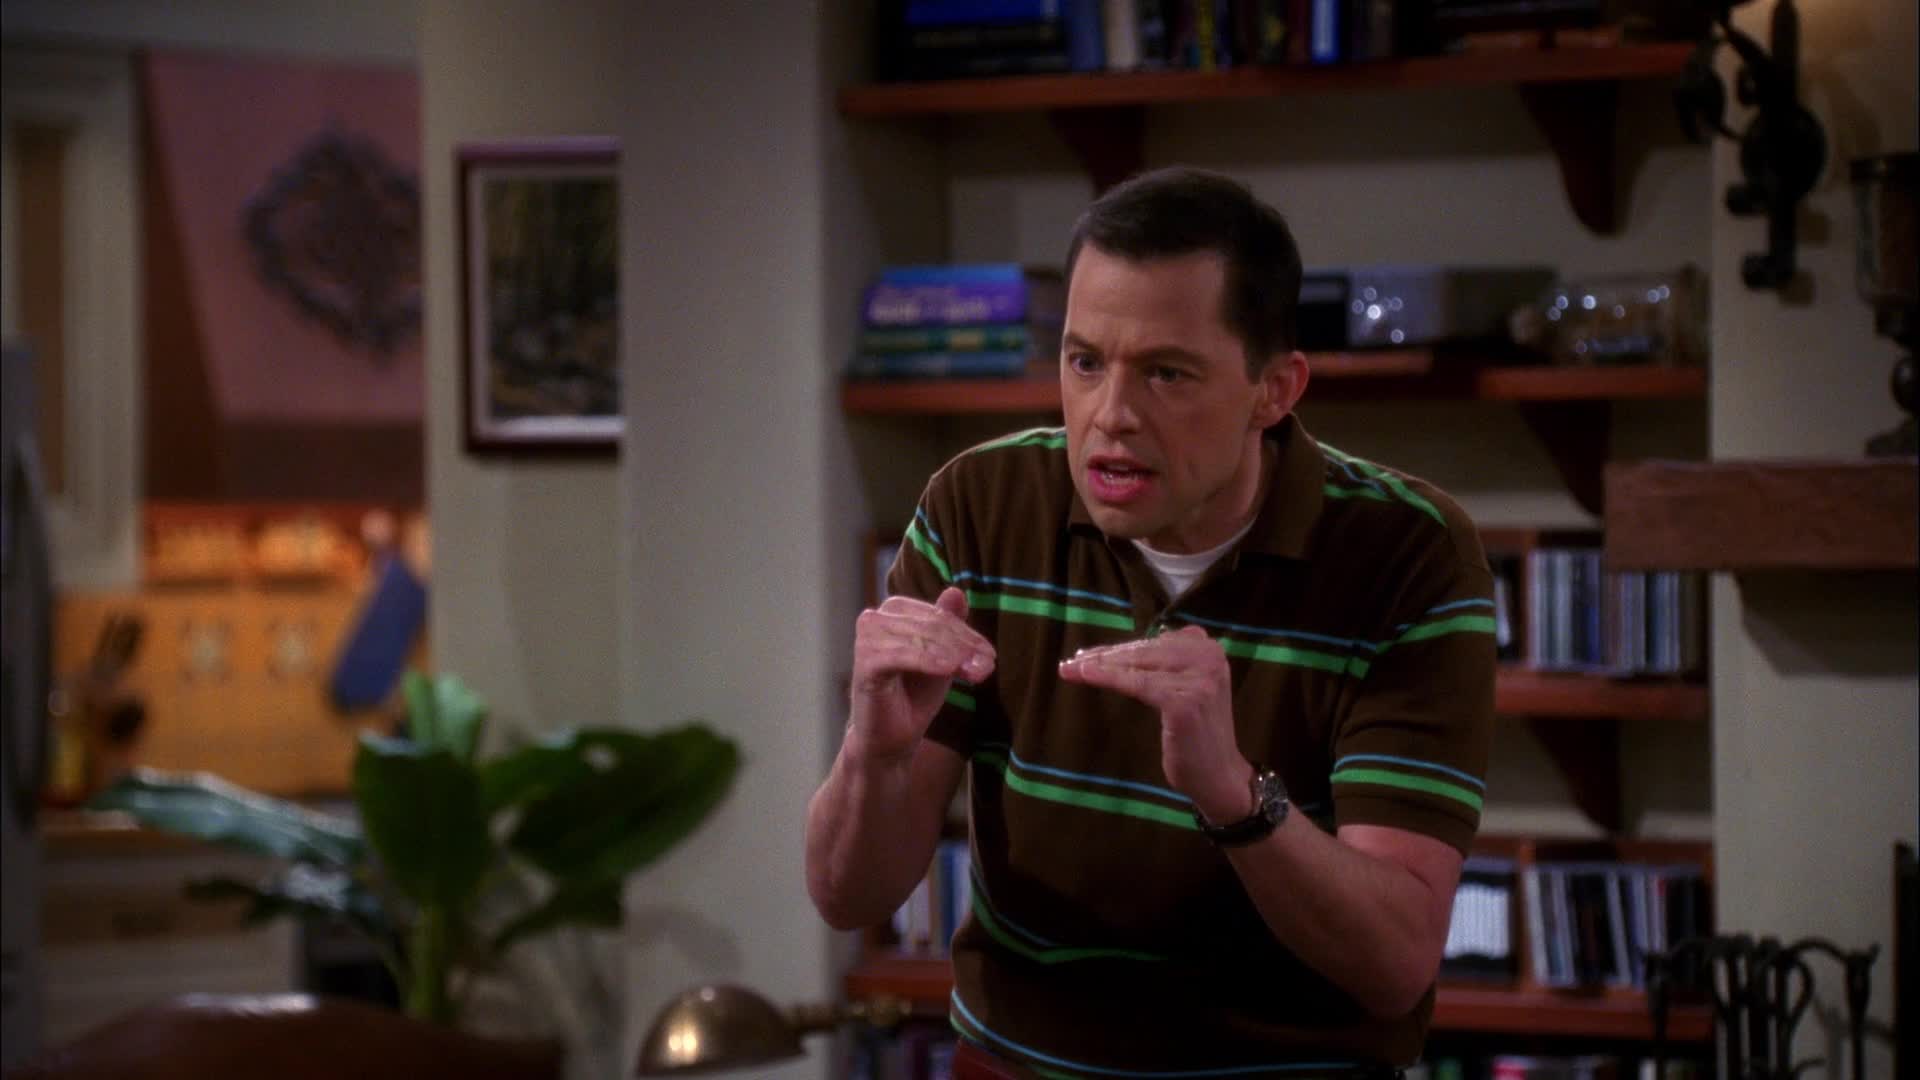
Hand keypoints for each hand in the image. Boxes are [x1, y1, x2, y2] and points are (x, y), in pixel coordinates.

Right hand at [848, 587, 994, 762]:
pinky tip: (949, 669)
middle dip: (964, 646)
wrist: (891, 738)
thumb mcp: (941, 657)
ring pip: (920, 637)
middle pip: (932, 625)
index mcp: (894, 611)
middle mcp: (875, 618)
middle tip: (987, 665)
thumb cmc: (914, 694)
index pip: (939, 615)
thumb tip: (957, 591)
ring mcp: (866, 640)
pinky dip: (927, 660)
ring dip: (952, 654)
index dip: (967, 635)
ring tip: (975, 672)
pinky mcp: (863, 664)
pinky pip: (901, 655)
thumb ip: (948, 625)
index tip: (990, 656)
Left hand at [1057, 626, 1251, 821]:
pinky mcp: (1184, 700)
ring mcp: (1199, 678)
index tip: (1089, 653)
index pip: (1155, 642)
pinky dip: (1109, 678)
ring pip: (1137, 666)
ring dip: (1099, 666)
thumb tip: (1124, 649)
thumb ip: (1167, 664)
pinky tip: (1085, 675)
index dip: (1120, 648)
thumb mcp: (1186, 688)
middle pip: (1145, 651)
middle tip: (1073, 660)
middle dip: (1106, 656)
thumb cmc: (1196, 734)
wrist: (1218, 775)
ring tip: (1070, 668)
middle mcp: (1209, 656)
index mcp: (1210, 648)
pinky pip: (1137, 684)